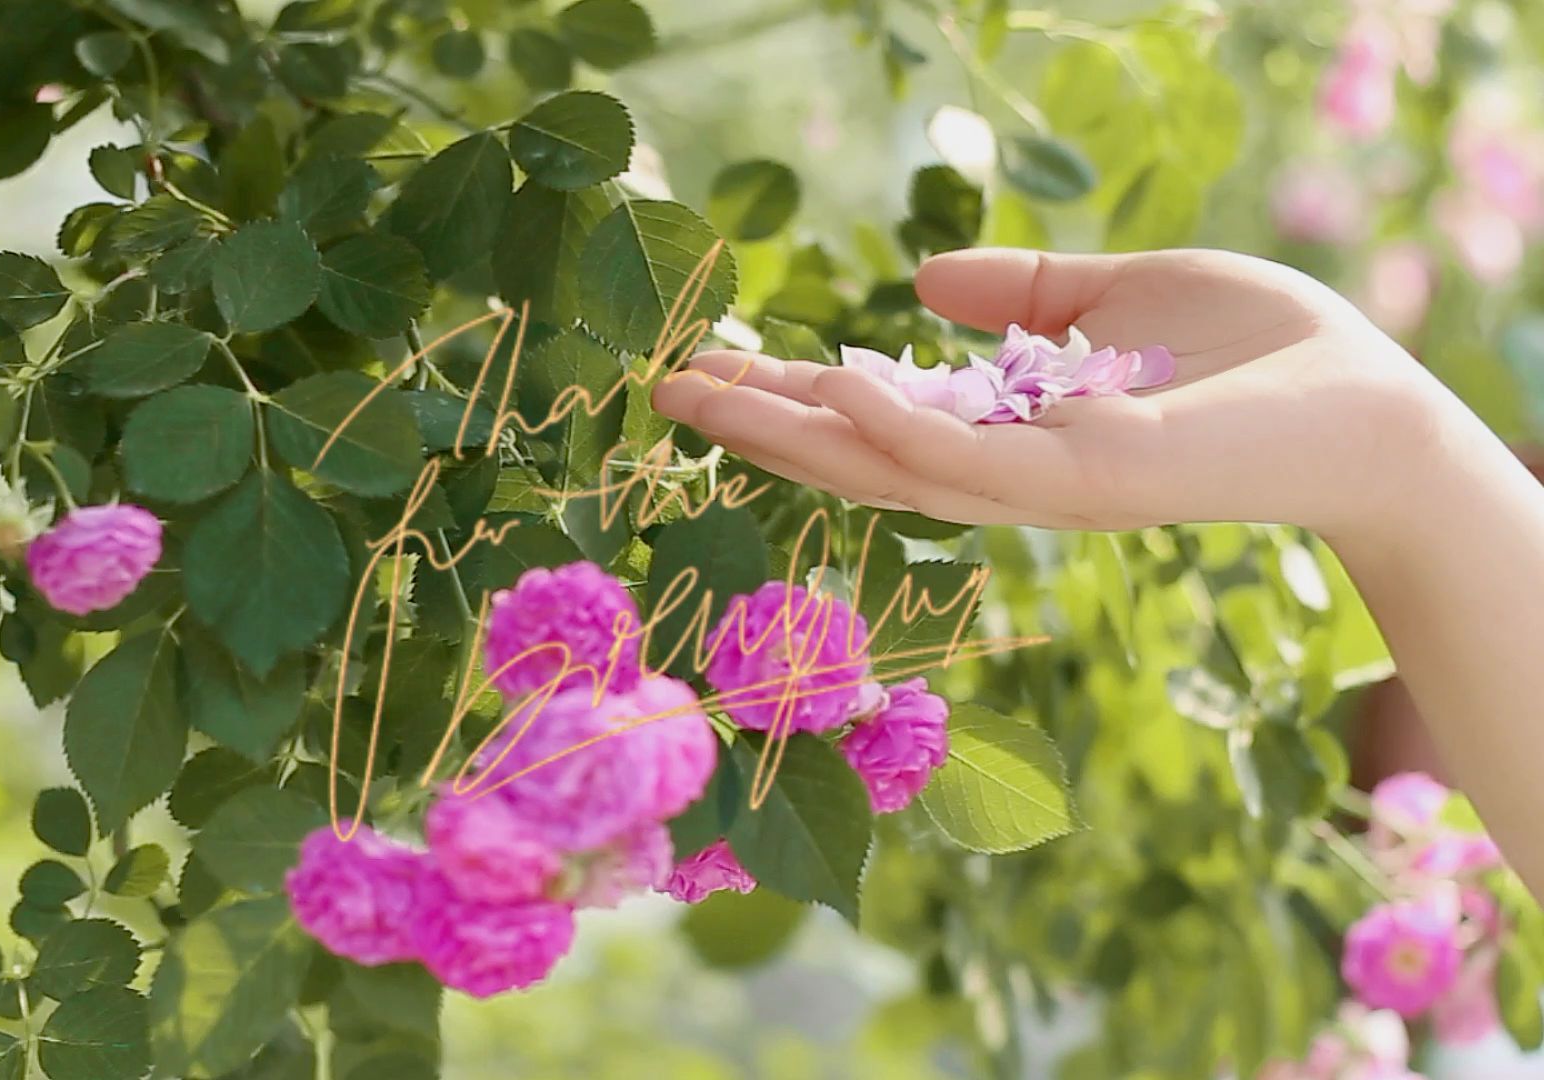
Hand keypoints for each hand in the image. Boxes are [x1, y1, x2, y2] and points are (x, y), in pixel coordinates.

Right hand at [652, 248, 1455, 539]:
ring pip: (890, 467)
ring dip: (793, 431)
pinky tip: (836, 384)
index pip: (873, 418)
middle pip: (856, 456)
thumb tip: (923, 283)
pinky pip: (973, 462)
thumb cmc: (1256, 350)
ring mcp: (1039, 485)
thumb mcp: (1115, 297)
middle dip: (759, 427)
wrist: (1366, 396)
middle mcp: (1005, 471)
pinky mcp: (1087, 480)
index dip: (788, 395)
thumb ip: (1022, 297)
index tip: (711, 365)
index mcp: (1005, 428)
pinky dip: (901, 427)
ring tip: (703, 390)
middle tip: (663, 391)